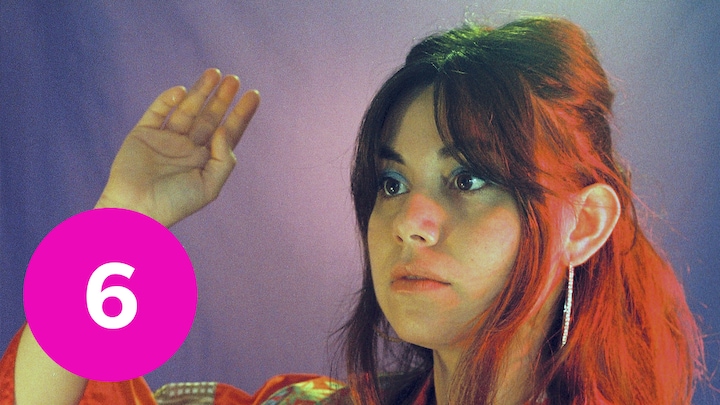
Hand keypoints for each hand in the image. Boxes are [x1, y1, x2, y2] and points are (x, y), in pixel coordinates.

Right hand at [95, 69, 259, 226]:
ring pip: (186, 109)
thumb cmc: (174, 204)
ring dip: (200, 91)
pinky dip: (168, 100)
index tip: (253, 94)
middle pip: (209, 117)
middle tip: (234, 79)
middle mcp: (187, 147)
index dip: (241, 114)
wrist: (135, 211)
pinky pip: (158, 111)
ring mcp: (166, 139)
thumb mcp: (209, 186)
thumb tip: (225, 129)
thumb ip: (223, 159)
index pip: (228, 132)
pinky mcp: (143, 134)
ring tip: (214, 73)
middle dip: (222, 98)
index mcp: (205, 161)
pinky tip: (182, 92)